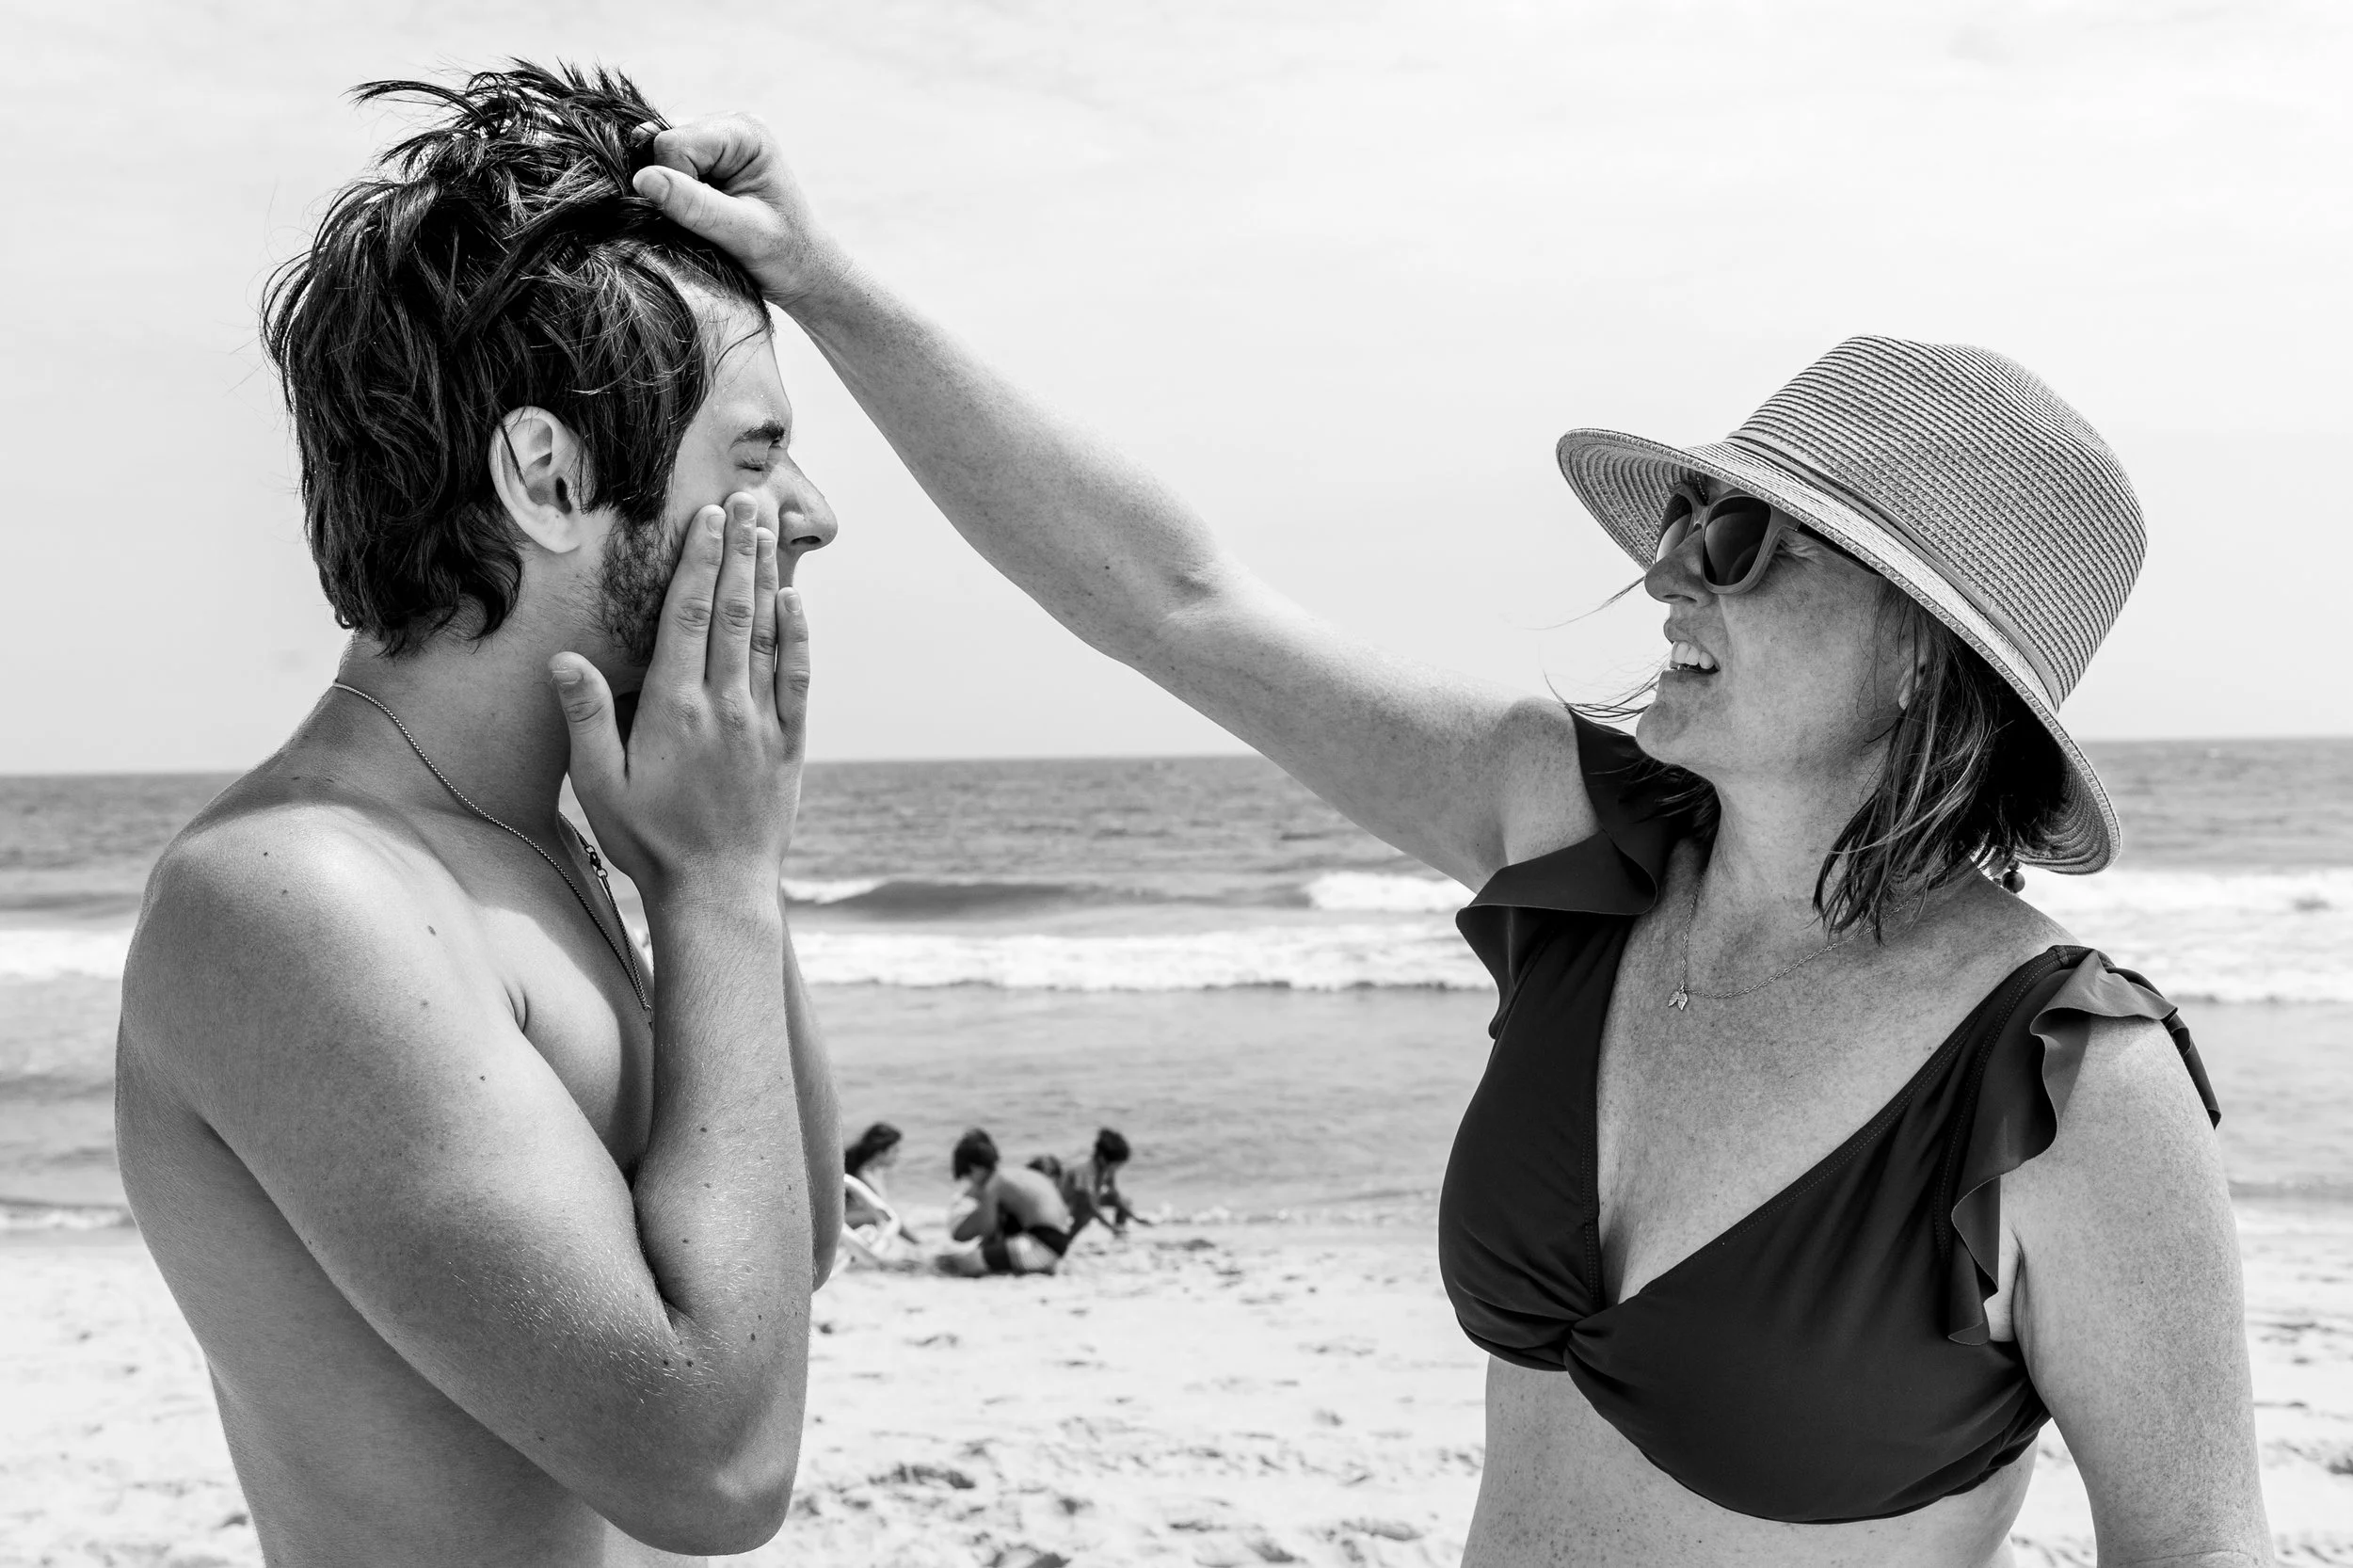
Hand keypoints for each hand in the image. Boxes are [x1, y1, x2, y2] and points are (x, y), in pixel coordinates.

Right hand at [551, 494, 810, 902]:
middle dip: (740, 549)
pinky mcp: (790, 743)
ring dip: (770, 576)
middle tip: (747, 498)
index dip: (700, 561)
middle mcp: (724, 705)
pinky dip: (799, 634)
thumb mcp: (599, 787)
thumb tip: (565, 658)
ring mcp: (762, 722)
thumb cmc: (649, 842)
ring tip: (770, 528)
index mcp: (675, 708)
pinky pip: (798, 677)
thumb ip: (585, 719)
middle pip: (735, 609)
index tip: (708, 518)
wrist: (718, 892)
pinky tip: (796, 600)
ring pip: (769, 633)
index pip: (690, 616)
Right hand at [633, 115, 850, 311]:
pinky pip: (663, 169)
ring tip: (706, 219)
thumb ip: (694, 206)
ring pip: (657, 157)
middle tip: (707, 221)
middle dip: (672, 187)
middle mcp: (728, 125)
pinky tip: (697, 215)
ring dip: (671, 193)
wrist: (803, 272)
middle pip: (661, 145)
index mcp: (745, 133)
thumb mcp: (741, 235)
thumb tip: (643, 179)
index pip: (674, 144)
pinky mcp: (705, 160)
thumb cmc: (784, 255)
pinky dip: (671, 195)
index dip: (675, 185)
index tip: (706, 219)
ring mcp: (715, 140)